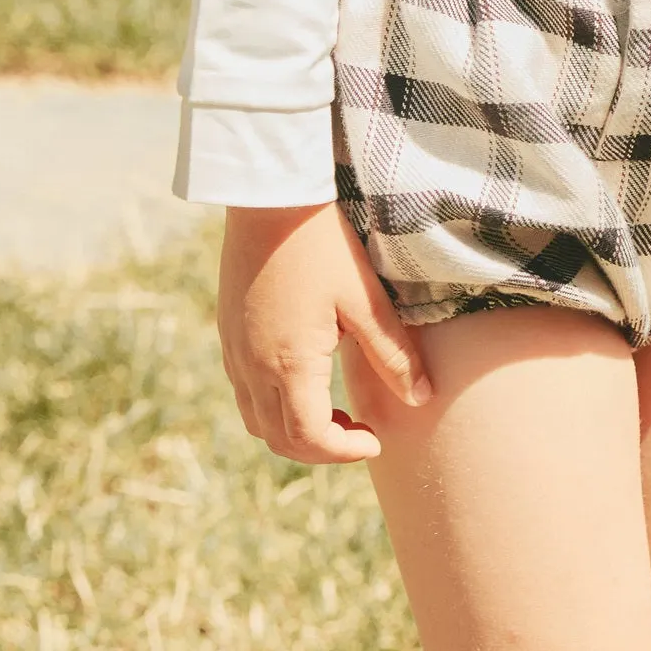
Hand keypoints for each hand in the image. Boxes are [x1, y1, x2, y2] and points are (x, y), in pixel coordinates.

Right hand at [218, 202, 430, 463]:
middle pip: (280, 441)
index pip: (310, 439)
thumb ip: (393, 354)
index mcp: (289, 363)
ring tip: (336, 412)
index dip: (344, 452)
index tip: (375, 441)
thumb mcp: (365, 299)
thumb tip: (422, 398)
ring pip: (257, 422)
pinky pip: (245, 394)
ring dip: (295, 432)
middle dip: (322, 449)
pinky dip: (274, 408)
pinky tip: (306, 382)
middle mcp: (253, 367)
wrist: (269, 198)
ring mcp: (235, 352)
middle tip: (361, 432)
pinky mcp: (228, 336)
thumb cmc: (322, 245)